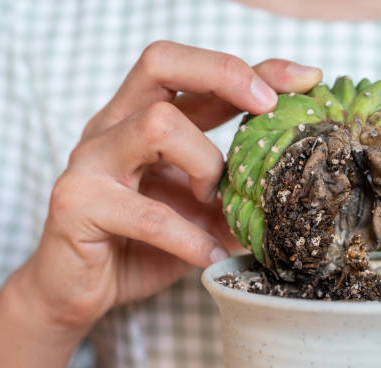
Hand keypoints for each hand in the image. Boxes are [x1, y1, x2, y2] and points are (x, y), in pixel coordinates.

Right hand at [14, 41, 322, 332]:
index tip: (304, 78)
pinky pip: (146, 213)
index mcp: (139, 119)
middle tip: (268, 107)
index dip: (249, 67)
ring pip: (156, 126)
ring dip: (205, 163)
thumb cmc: (137, 245)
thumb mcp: (197, 215)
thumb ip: (234, 196)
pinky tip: (208, 256)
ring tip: (215, 201)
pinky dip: (189, 237)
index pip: (193, 72)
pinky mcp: (76, 203)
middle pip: (161, 63)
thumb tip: (294, 191)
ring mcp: (90, 161)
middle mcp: (111, 127)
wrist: (77, 290)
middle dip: (225, 75)